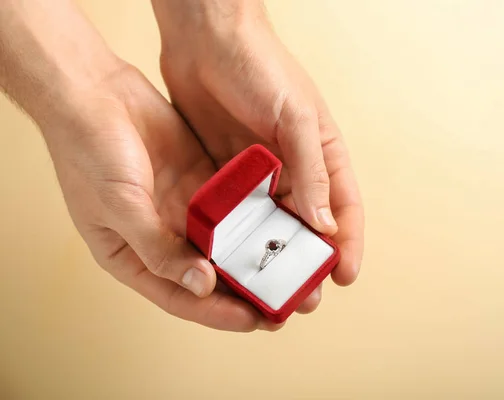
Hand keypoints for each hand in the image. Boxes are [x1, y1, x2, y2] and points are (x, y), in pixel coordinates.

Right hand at [41, 62, 281, 331]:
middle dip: (244, 292)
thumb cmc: (89, 151)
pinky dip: (252, 219)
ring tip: (289, 268)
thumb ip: (157, 248)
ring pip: (225, 245)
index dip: (218, 313)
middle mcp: (161, 238)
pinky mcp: (199, 182)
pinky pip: (231, 207)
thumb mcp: (120, 206)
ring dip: (253, 257)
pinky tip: (279, 226)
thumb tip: (200, 286)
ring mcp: (182, 210)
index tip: (256, 321)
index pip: (181, 297)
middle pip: (209, 277)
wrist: (93, 91)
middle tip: (285, 302)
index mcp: (132, 256)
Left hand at [152, 0, 364, 311]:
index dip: (348, 244)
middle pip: (306, 226)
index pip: (344, 208)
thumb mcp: (293, 117)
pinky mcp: (227, 173)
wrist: (206, 37)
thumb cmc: (260, 65)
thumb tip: (325, 225)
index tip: (344, 277)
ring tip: (263, 287)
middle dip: (306, 261)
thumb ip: (311, 171)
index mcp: (322, 154)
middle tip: (302, 295)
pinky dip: (236, 237)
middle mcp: (294, 168)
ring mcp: (260, 173)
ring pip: (269, 226)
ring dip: (268, 256)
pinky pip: (235, 213)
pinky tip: (228, 259)